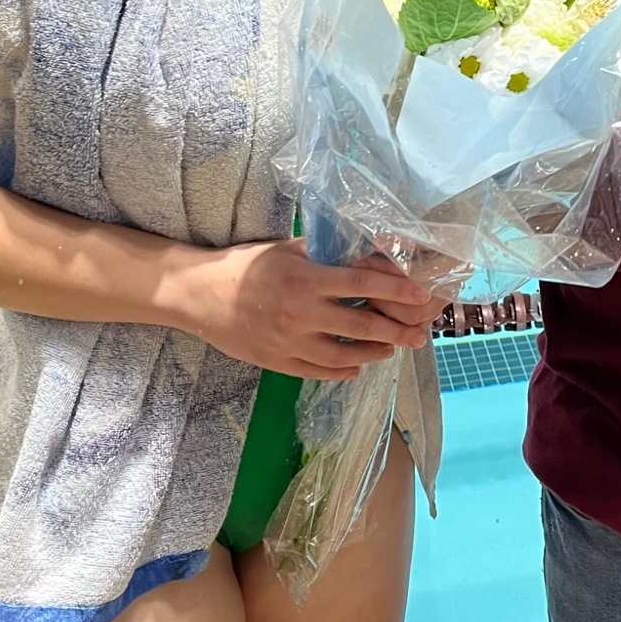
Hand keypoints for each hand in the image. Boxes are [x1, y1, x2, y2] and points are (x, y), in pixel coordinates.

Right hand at [174, 240, 442, 379]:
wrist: (198, 295)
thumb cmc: (245, 265)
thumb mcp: (287, 249)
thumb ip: (326, 254)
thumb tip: (366, 253)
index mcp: (306, 280)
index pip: (363, 284)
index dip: (397, 290)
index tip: (422, 294)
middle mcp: (301, 314)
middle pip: (361, 325)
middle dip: (396, 331)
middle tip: (418, 335)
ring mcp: (289, 343)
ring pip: (344, 356)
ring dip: (373, 353)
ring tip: (391, 350)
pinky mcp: (277, 363)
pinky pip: (318, 372)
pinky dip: (343, 371)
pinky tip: (357, 366)